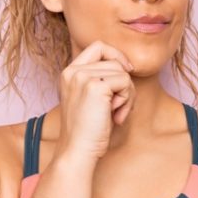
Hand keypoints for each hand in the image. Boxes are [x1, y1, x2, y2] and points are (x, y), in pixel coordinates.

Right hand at [54, 40, 135, 160]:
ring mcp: (83, 77)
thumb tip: (128, 66)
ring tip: (115, 113)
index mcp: (69, 73)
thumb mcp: (91, 99)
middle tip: (118, 107)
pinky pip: (125, 82)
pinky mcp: (95, 86)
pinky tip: (116, 116)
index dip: (116, 56)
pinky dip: (127, 100)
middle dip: (124, 84)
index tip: (126, 72)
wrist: (77, 151)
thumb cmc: (88, 131)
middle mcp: (73, 71)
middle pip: (114, 60)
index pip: (98, 46)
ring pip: (122, 72)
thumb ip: (102, 79)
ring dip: (127, 94)